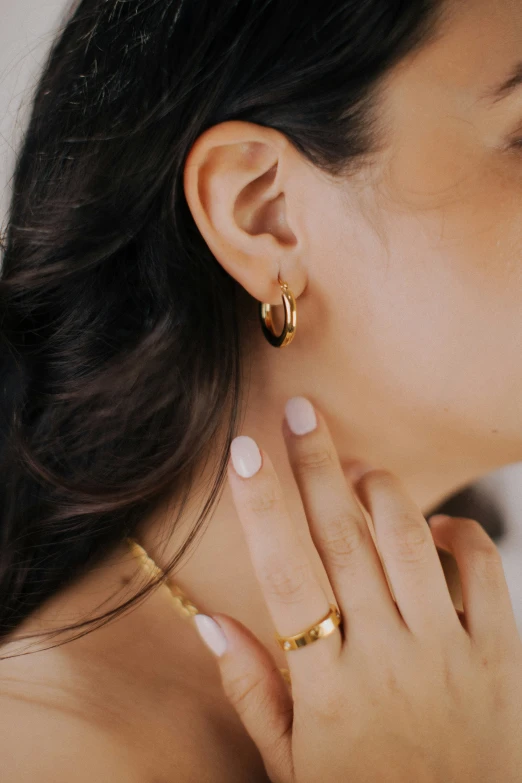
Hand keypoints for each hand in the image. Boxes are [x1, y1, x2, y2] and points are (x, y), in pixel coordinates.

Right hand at [208, 397, 521, 782]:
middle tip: (302, 412)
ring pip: (409, 541)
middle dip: (318, 465)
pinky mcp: (499, 656)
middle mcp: (386, 657)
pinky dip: (459, 533)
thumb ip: (252, 691)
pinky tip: (433, 525)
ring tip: (357, 465)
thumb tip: (211, 622)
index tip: (246, 452)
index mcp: (327, 686)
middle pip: (345, 538)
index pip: (285, 575)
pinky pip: (484, 573)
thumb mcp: (292, 765)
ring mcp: (448, 653)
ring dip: (381, 490)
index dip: (263, 507)